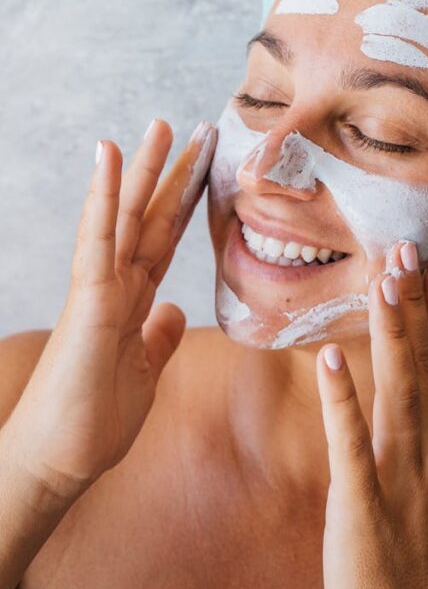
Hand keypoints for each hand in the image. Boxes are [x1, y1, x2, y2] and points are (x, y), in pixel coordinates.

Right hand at [3, 118, 216, 506]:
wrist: (58, 462)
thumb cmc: (93, 420)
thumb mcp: (144, 371)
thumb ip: (157, 336)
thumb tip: (173, 309)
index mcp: (132, 299)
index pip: (165, 238)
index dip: (186, 201)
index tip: (207, 165)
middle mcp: (116, 285)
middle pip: (150, 216)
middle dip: (174, 172)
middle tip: (197, 126)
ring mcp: (99, 288)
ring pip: (124, 215)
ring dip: (142, 170)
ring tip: (160, 127)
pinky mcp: (87, 299)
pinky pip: (98, 238)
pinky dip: (104, 196)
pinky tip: (110, 157)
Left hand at [315, 240, 427, 588]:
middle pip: (425, 368)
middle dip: (415, 306)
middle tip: (404, 249)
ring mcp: (401, 479)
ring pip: (396, 392)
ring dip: (390, 334)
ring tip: (383, 283)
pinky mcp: (361, 504)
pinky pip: (349, 444)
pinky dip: (343, 401)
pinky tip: (332, 358)